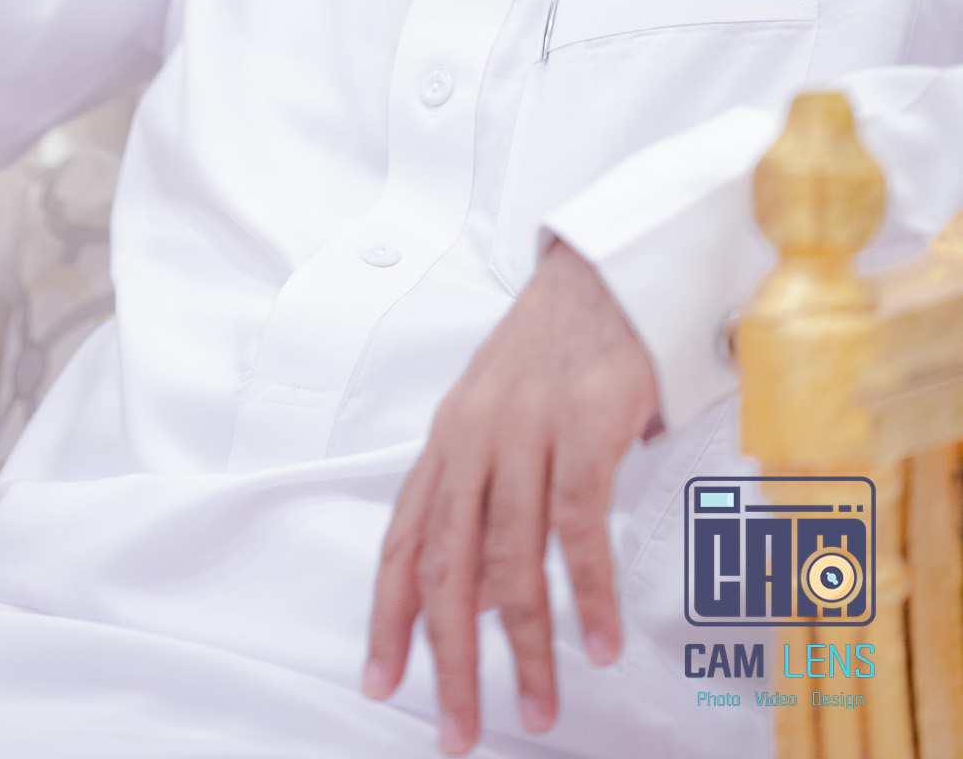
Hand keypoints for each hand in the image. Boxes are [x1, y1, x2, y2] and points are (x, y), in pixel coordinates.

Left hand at [362, 239, 661, 751]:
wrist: (604, 273)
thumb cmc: (554, 351)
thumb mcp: (498, 422)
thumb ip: (480, 503)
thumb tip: (468, 598)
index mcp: (447, 440)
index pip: (404, 542)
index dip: (389, 618)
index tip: (382, 683)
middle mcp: (475, 438)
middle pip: (448, 567)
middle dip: (450, 659)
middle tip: (459, 728)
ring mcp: (527, 430)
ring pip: (511, 557)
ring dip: (525, 645)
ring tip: (540, 706)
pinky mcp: (584, 425)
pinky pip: (578, 526)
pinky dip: (586, 592)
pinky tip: (597, 640)